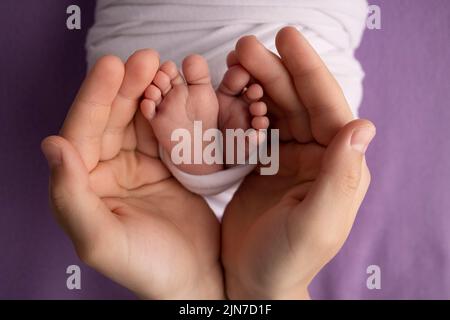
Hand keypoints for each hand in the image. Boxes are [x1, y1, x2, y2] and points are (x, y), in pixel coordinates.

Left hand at [41, 50, 222, 298]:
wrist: (194, 277)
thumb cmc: (147, 267)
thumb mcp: (101, 240)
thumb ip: (70, 197)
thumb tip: (52, 144)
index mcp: (82, 187)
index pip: (81, 133)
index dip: (95, 98)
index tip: (113, 66)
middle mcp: (105, 172)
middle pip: (112, 119)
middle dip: (127, 87)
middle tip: (147, 58)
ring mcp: (136, 166)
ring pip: (139, 120)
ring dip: (151, 93)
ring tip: (166, 69)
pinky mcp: (165, 165)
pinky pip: (165, 131)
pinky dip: (171, 111)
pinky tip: (179, 92)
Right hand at [222, 27, 375, 298]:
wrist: (253, 280)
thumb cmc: (287, 259)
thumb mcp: (316, 224)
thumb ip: (340, 178)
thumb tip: (363, 126)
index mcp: (337, 166)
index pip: (327, 108)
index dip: (307, 71)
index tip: (285, 38)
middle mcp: (317, 156)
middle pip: (297, 102)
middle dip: (272, 72)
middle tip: (243, 48)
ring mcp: (288, 157)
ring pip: (274, 109)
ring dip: (254, 85)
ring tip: (230, 66)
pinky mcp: (262, 162)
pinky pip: (253, 126)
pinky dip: (240, 108)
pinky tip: (226, 94)